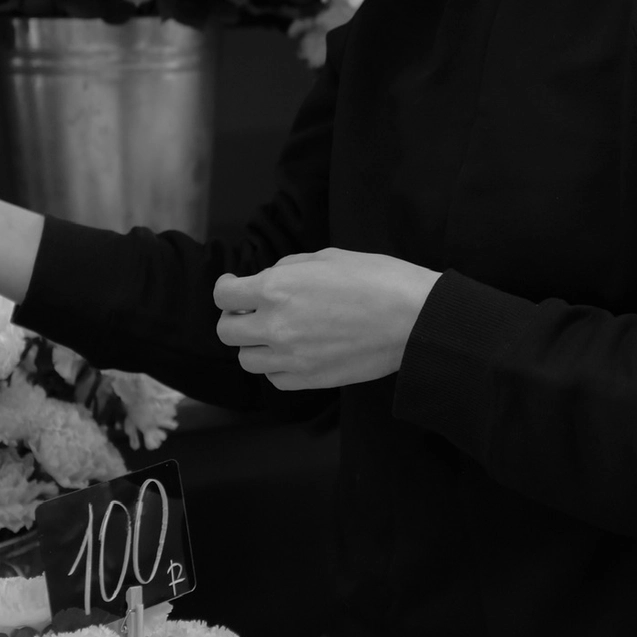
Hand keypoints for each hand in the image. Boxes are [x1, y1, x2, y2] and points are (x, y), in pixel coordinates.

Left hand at [214, 247, 440, 389]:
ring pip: (246, 359)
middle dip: (236, 318)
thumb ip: (290, 268)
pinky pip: (274, 378)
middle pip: (226, 331)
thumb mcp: (328, 257)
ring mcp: (291, 358)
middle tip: (253, 311)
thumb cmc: (378, 280)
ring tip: (275, 335)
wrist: (412, 318)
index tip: (234, 287)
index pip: (224, 295)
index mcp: (276, 288)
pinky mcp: (309, 380)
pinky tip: (294, 353)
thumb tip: (273, 278)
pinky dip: (277, 367)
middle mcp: (275, 326)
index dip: (227, 289)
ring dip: (254, 345)